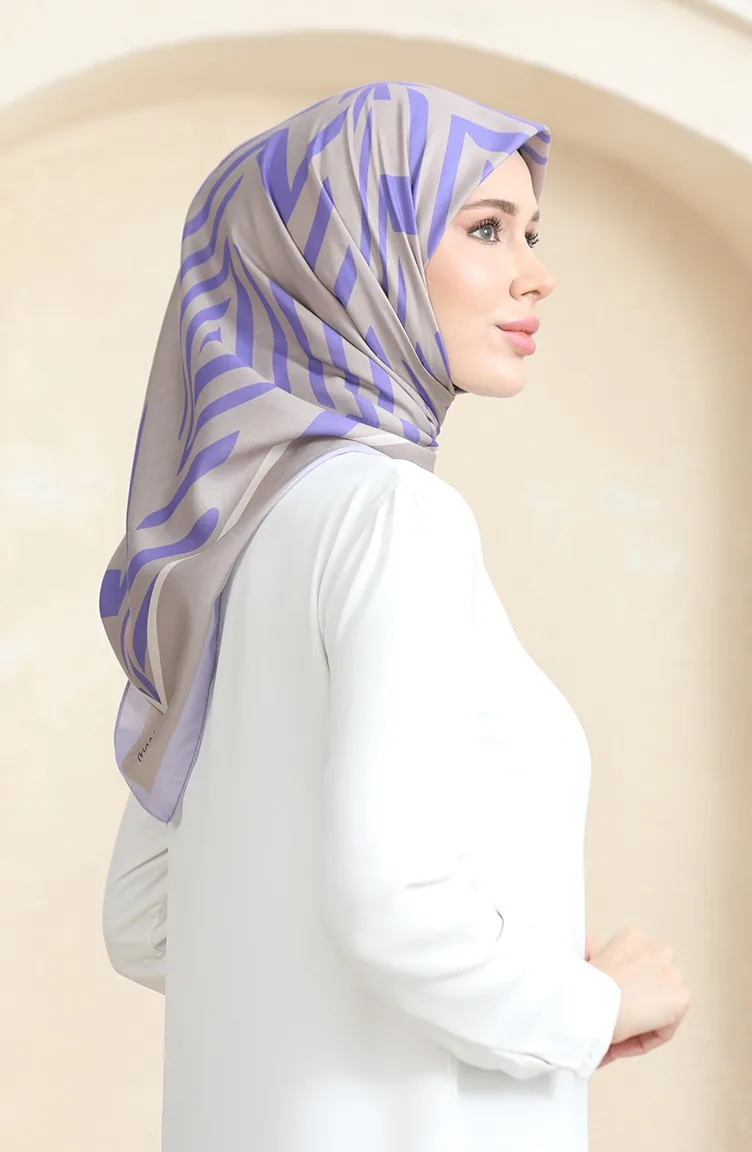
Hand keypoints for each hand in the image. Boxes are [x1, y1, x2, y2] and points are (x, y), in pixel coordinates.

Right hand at [585, 929, 689, 1067]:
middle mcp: (658, 949)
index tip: (606, 1006)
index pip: (637, 968)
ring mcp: (673, 973)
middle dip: (636, 1003)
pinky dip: (647, 1038)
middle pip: (652, 984)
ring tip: (617, 1034)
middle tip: (614, 1021)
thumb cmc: (583, 985)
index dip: (621, 990)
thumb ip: (593, 954)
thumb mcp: (585, 959)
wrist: (592, 1001)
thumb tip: (588, 951)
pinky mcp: (681, 997)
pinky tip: (625, 1040)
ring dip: (642, 1022)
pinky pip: (665, 1027)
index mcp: (634, 937)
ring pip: (659, 1007)